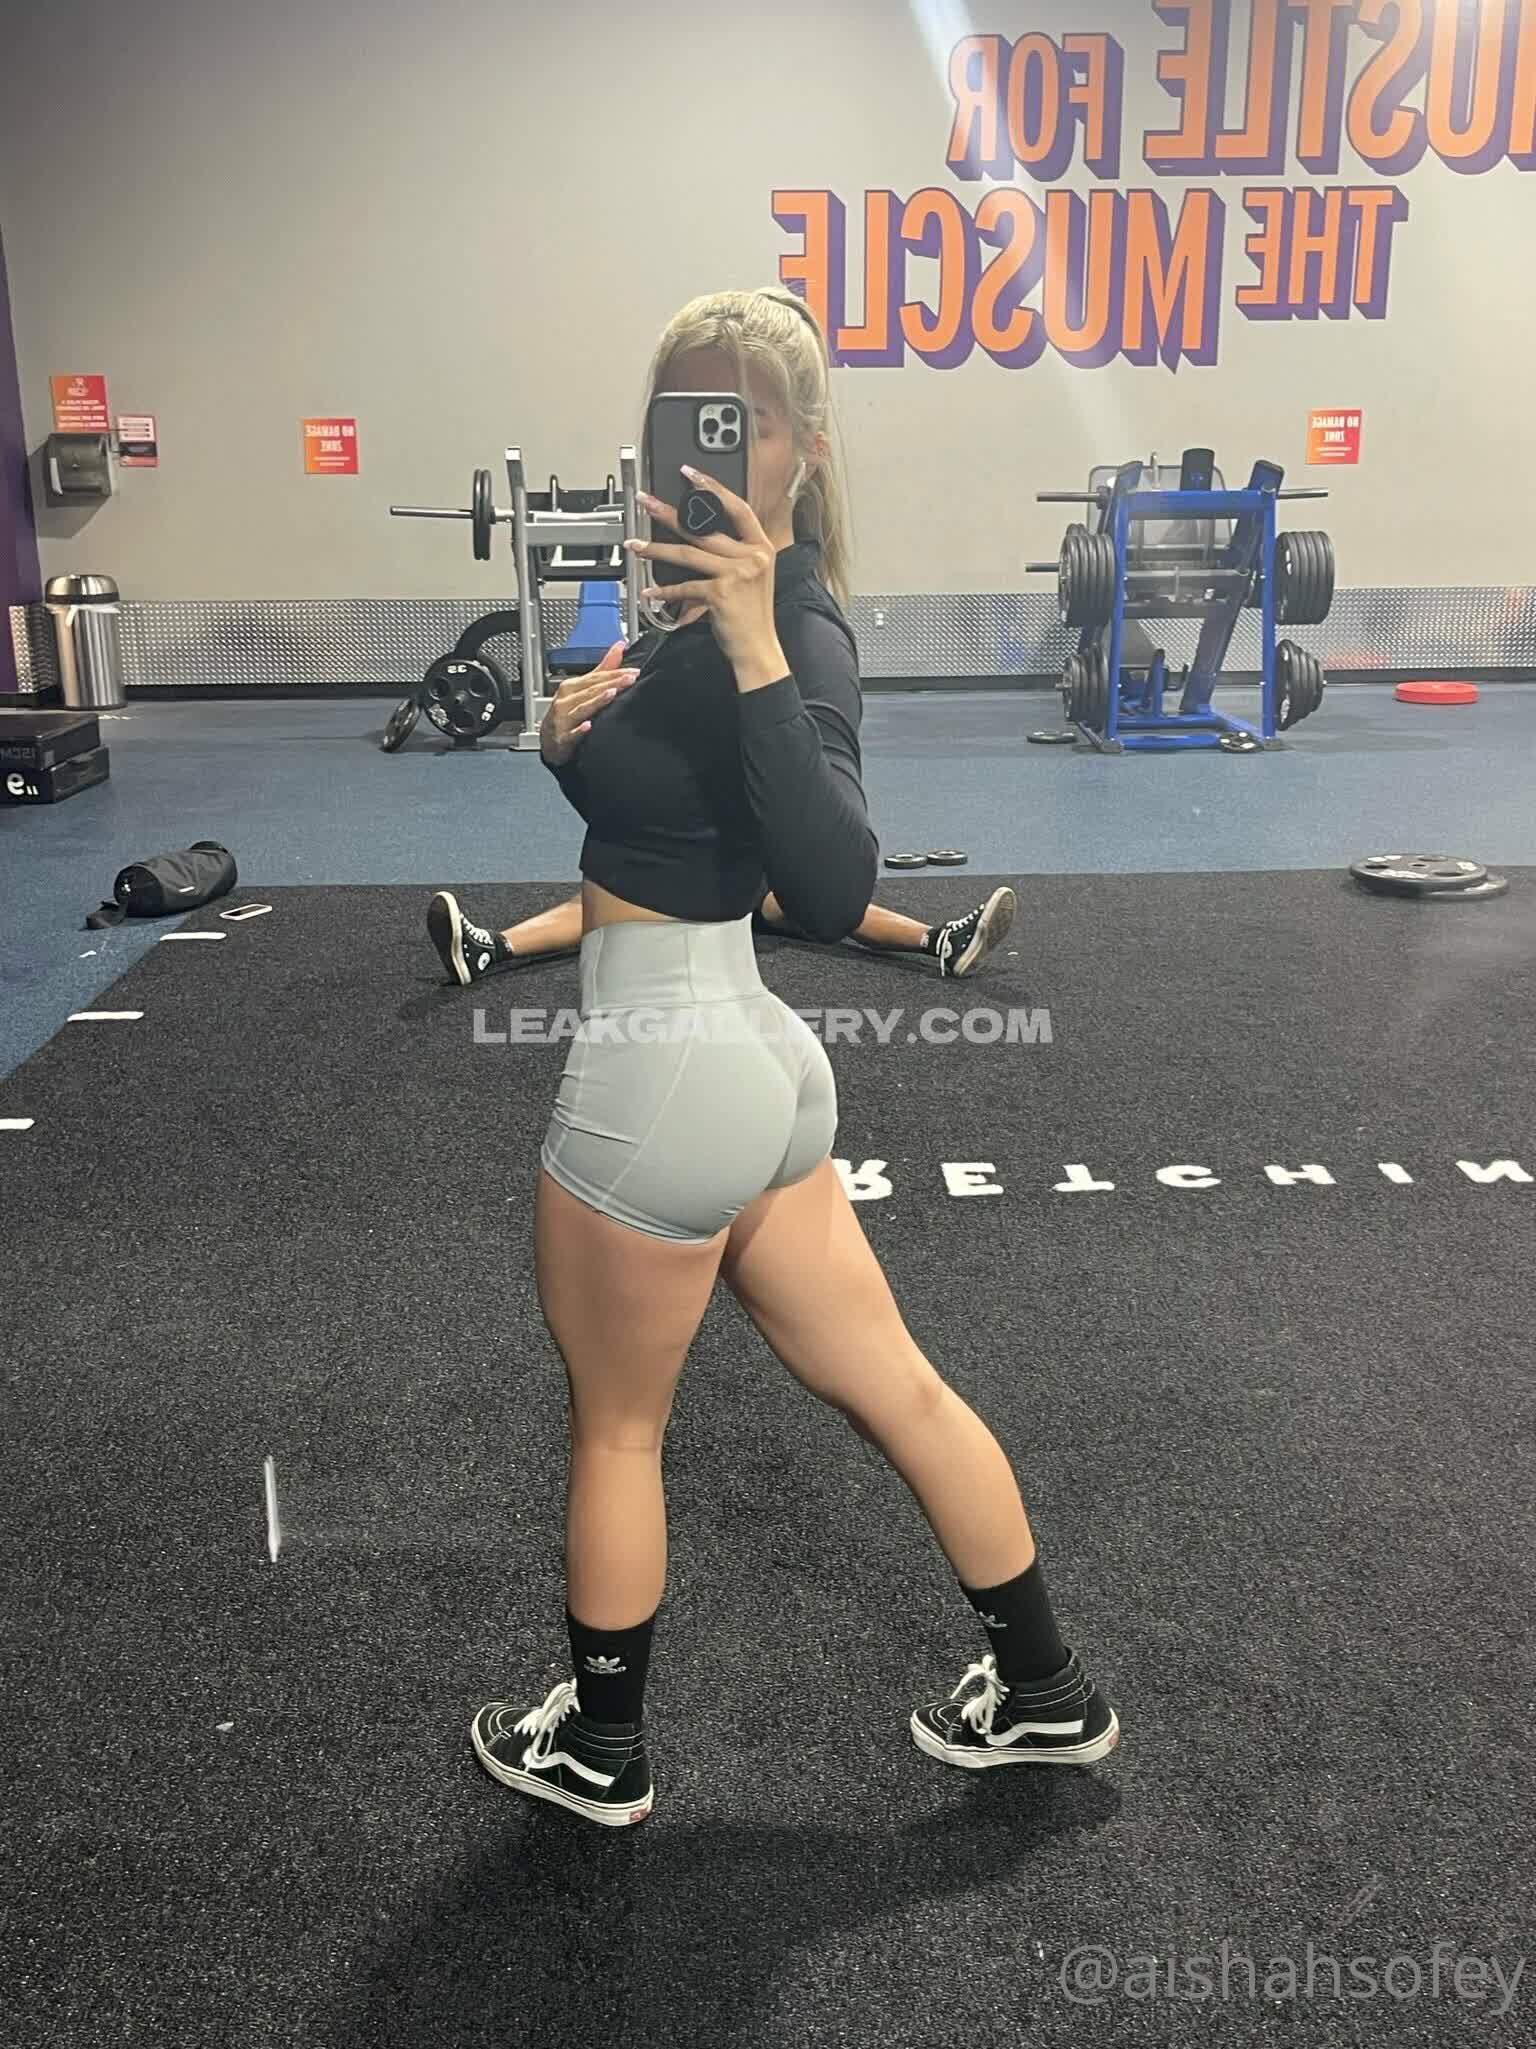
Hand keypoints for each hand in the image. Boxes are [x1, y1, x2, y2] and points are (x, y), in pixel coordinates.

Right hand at [539, 642, 637, 765]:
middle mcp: (566, 700)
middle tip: (630, 678)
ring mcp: (563, 719)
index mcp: (571, 687)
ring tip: (612, 694)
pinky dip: (580, 730)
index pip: (596, 677)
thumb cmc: (566, 712)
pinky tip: (589, 726)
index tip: (633, 672)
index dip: (615, 673)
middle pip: (591, 690)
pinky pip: (572, 733)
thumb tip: (619, 647)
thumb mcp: (582, 689)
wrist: (548, 740)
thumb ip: (603, 669)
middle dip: (612, 683)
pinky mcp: (562, 738)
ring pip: (582, 708)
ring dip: (597, 701)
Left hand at [628, 466, 783, 677]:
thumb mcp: (750, 578)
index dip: (713, 488)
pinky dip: (664, 590)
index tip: (691, 474)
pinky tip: (650, 590)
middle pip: (703, 528)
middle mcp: (752, 557)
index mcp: (760, 547)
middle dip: (669, 514)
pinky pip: (685, 586)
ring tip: (635, 545)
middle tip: (647, 502)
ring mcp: (737, 574)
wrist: (758, 649)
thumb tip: (694, 543)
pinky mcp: (721, 593)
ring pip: (688, 554)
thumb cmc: (751, 617)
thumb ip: (731, 557)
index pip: (737, 508)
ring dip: (656, 550)